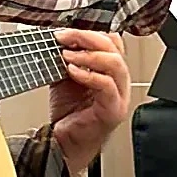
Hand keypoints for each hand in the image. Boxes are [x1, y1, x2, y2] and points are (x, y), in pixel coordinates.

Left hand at [48, 29, 131, 176]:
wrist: (64, 143)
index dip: (90, 32)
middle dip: (87, 38)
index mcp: (110, 71)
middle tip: (66, 37)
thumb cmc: (70, 114)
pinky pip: (106, 85)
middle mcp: (119, 82)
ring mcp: (119, 96)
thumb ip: (66, 59)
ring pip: (115, 64)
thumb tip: (56, 40)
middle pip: (115, 48)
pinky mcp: (113, 110)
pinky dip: (89, 75)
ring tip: (68, 55)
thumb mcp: (64, 78)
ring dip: (89, 55)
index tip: (66, 32)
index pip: (112, 41)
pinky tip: (72, 71)